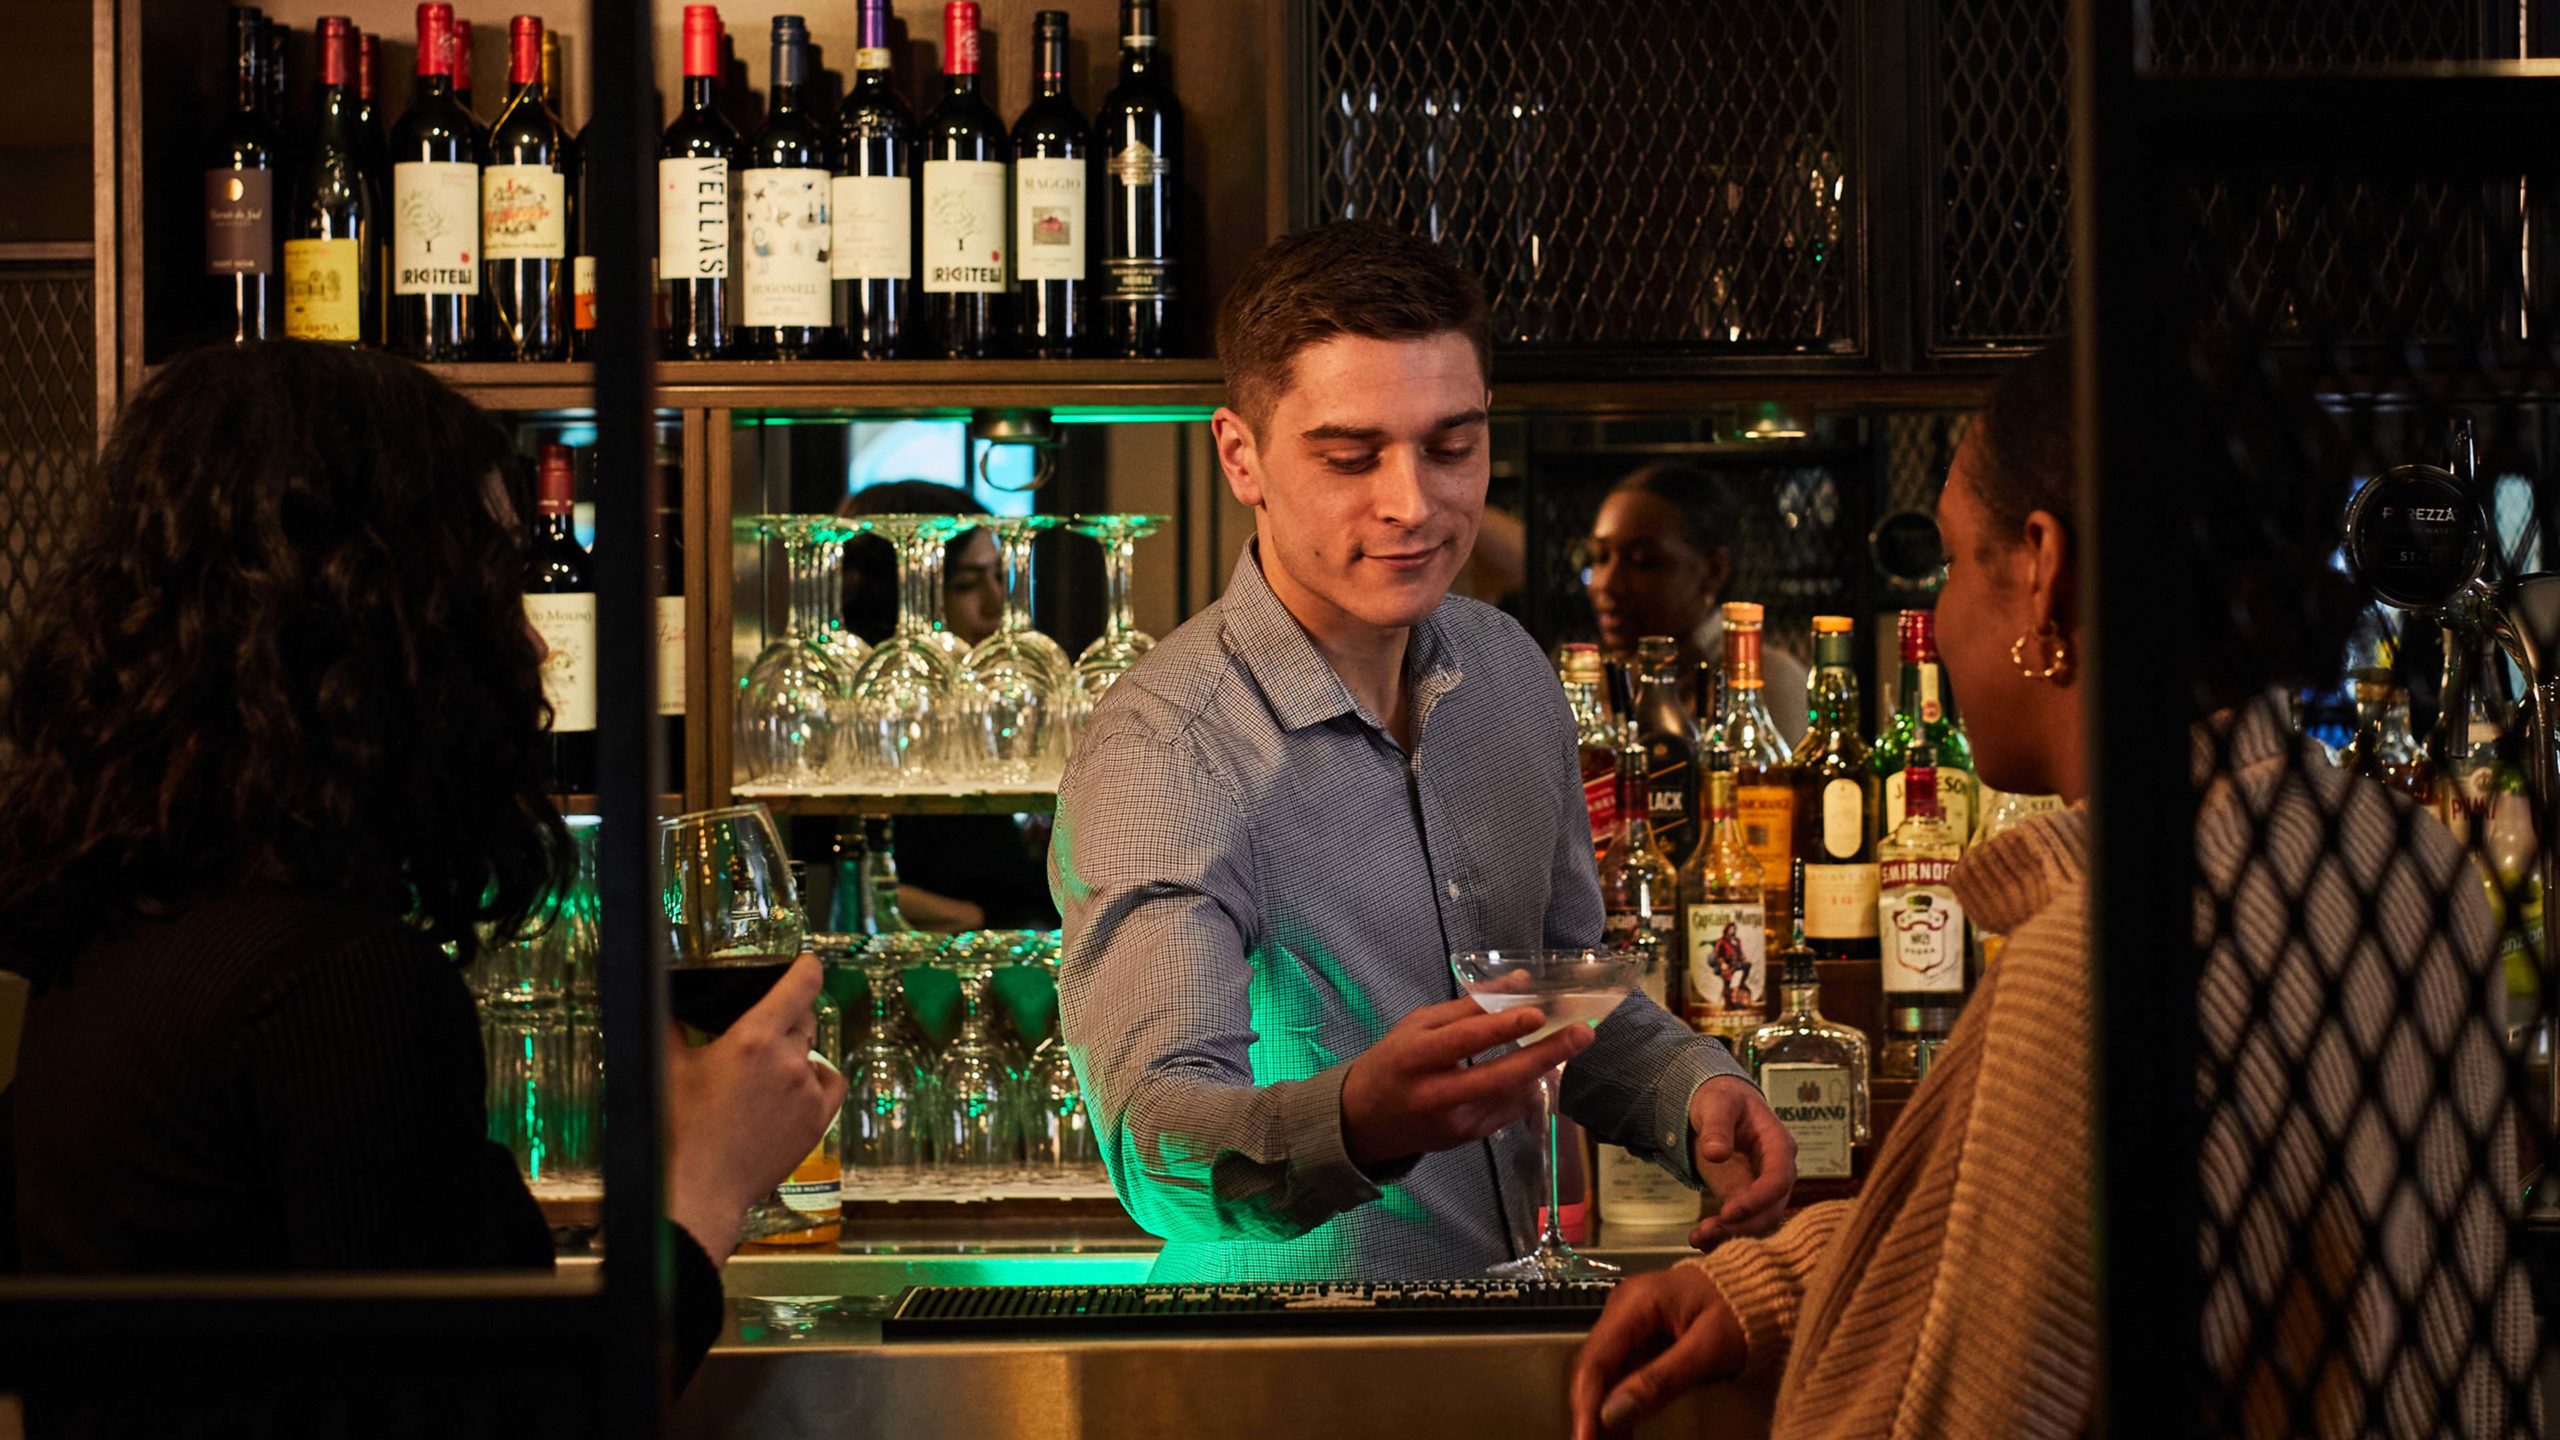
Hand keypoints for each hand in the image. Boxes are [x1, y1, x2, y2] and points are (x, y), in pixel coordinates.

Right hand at [664, 955, 846, 1262]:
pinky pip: (830, 1084)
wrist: (699, 1189)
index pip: (800, 985)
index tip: (806, 961)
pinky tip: (793, 1089)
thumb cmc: (678, 1129)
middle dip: (787, 1017)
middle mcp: (788, 1061)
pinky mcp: (818, 1121)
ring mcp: (807, 1092)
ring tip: (767, 1071)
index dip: (807, 967)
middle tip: (761, 1032)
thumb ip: (670, 1023)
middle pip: (805, 1018)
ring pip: (814, 1052)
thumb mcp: (667, 1067)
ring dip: (796, 1053)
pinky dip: (816, 1080)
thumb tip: (664, 995)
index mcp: (754, 1039)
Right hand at [1339, 994, 1597, 1170]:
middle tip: (1582, 1033)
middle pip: (1498, 1076)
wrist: (1365, 1120)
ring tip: (1572, 1044)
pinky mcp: (1468, 1138)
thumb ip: (1467, 1006)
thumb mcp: (1418, 1024)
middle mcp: (1435, 1094)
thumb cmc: (1393, 1060)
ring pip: (1510, 1096)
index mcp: (1416, 1056)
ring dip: (1545, 1069)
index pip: (1465, 1040)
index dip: (1503, 1027)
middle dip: (1544, 1054)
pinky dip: (1530, 1089)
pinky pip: (1509, 1111)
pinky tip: (1546, 1070)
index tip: (1539, 1013)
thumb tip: (1520, 982)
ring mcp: (1455, 1122)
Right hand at [1568, 1266, 1745, 1439]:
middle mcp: (1624, 1308)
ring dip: (1602, 1413)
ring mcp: (1631, 1321)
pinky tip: (1620, 1431)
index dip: (1586, 1404)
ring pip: (1605, 1374)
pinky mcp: (1643, 1335)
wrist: (1767, 1288)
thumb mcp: (1709, 1348)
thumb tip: (1612, 1414)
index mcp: (1635, 1301)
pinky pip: (1623, 1372)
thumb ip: (1661, 1380)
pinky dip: (1620, 1403)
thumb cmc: (1746, 1309)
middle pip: (1594, 1367)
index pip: (1596, 1359)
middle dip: (1591, 1413)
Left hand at [1687, 1075, 1796, 1249]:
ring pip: (1759, 1221)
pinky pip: (1743, 1223)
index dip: (1758, 1198)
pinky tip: (1700, 1241)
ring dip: (1732, 1235)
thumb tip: (1716, 1154)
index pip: (1779, 1178)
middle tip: (1708, 1232)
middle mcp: (1777, 1171)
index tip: (1729, 1211)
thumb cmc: (1723, 1099)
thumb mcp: (1717, 1104)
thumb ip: (1717, 1126)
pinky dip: (1724, 1234)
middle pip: (1772, 1208)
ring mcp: (1763, 1188)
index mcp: (1778, 1145)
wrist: (1718, 1106)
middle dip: (1742, 1225)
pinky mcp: (1746, 1198)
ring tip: (1698, 1239)